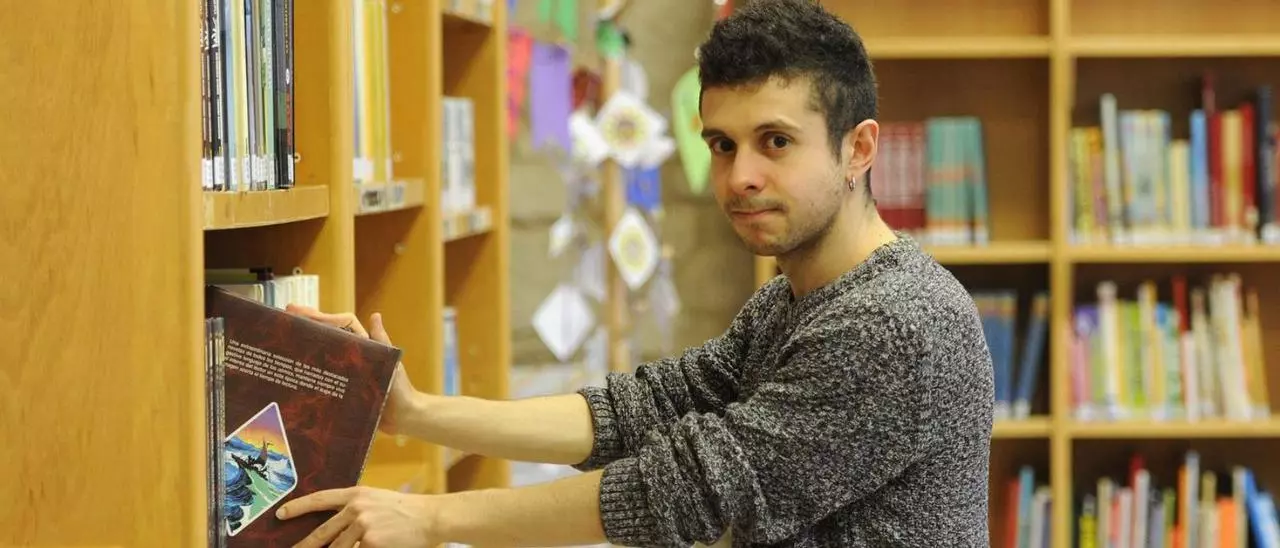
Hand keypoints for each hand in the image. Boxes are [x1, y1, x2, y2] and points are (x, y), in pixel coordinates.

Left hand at [276, 486, 438, 547]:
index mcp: (356, 494)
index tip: (280, 515)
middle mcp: (356, 509)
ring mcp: (363, 527)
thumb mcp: (377, 499)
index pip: (320, 499)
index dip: (298, 507)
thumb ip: (354, 507)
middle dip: (305, 546)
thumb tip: (333, 525)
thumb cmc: (404, 510)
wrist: (430, 517)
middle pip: (322, 533)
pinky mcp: (372, 543)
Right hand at [285, 305, 420, 436]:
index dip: (323, 316)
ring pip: (322, 352)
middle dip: (308, 323)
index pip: (341, 324)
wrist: (403, 416)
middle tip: (286, 313)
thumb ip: (381, 340)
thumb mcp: (390, 362)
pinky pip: (323, 376)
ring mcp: (345, 371)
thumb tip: (376, 315)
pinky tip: (292, 368)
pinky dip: (309, 370)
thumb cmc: (400, 388)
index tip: (302, 312)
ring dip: (305, 342)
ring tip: (283, 334)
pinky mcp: (341, 388)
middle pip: (328, 334)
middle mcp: (352, 355)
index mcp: (363, 345)